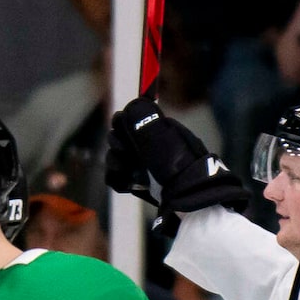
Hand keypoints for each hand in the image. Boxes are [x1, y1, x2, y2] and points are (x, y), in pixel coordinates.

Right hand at [108, 95, 253, 215]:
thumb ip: (143, 117)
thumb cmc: (176, 162)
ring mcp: (142, 166)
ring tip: (128, 172)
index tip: (122, 131)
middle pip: (117, 139)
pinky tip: (127, 184)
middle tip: (126, 153)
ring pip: (114, 158)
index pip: (127, 120)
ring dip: (116, 164)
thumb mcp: (160, 134)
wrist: (185, 196)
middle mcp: (148, 146)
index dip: (121, 125)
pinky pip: (116, 177)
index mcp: (155, 130)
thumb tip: (133, 103)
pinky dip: (118, 180)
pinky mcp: (137, 185)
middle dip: (117, 145)